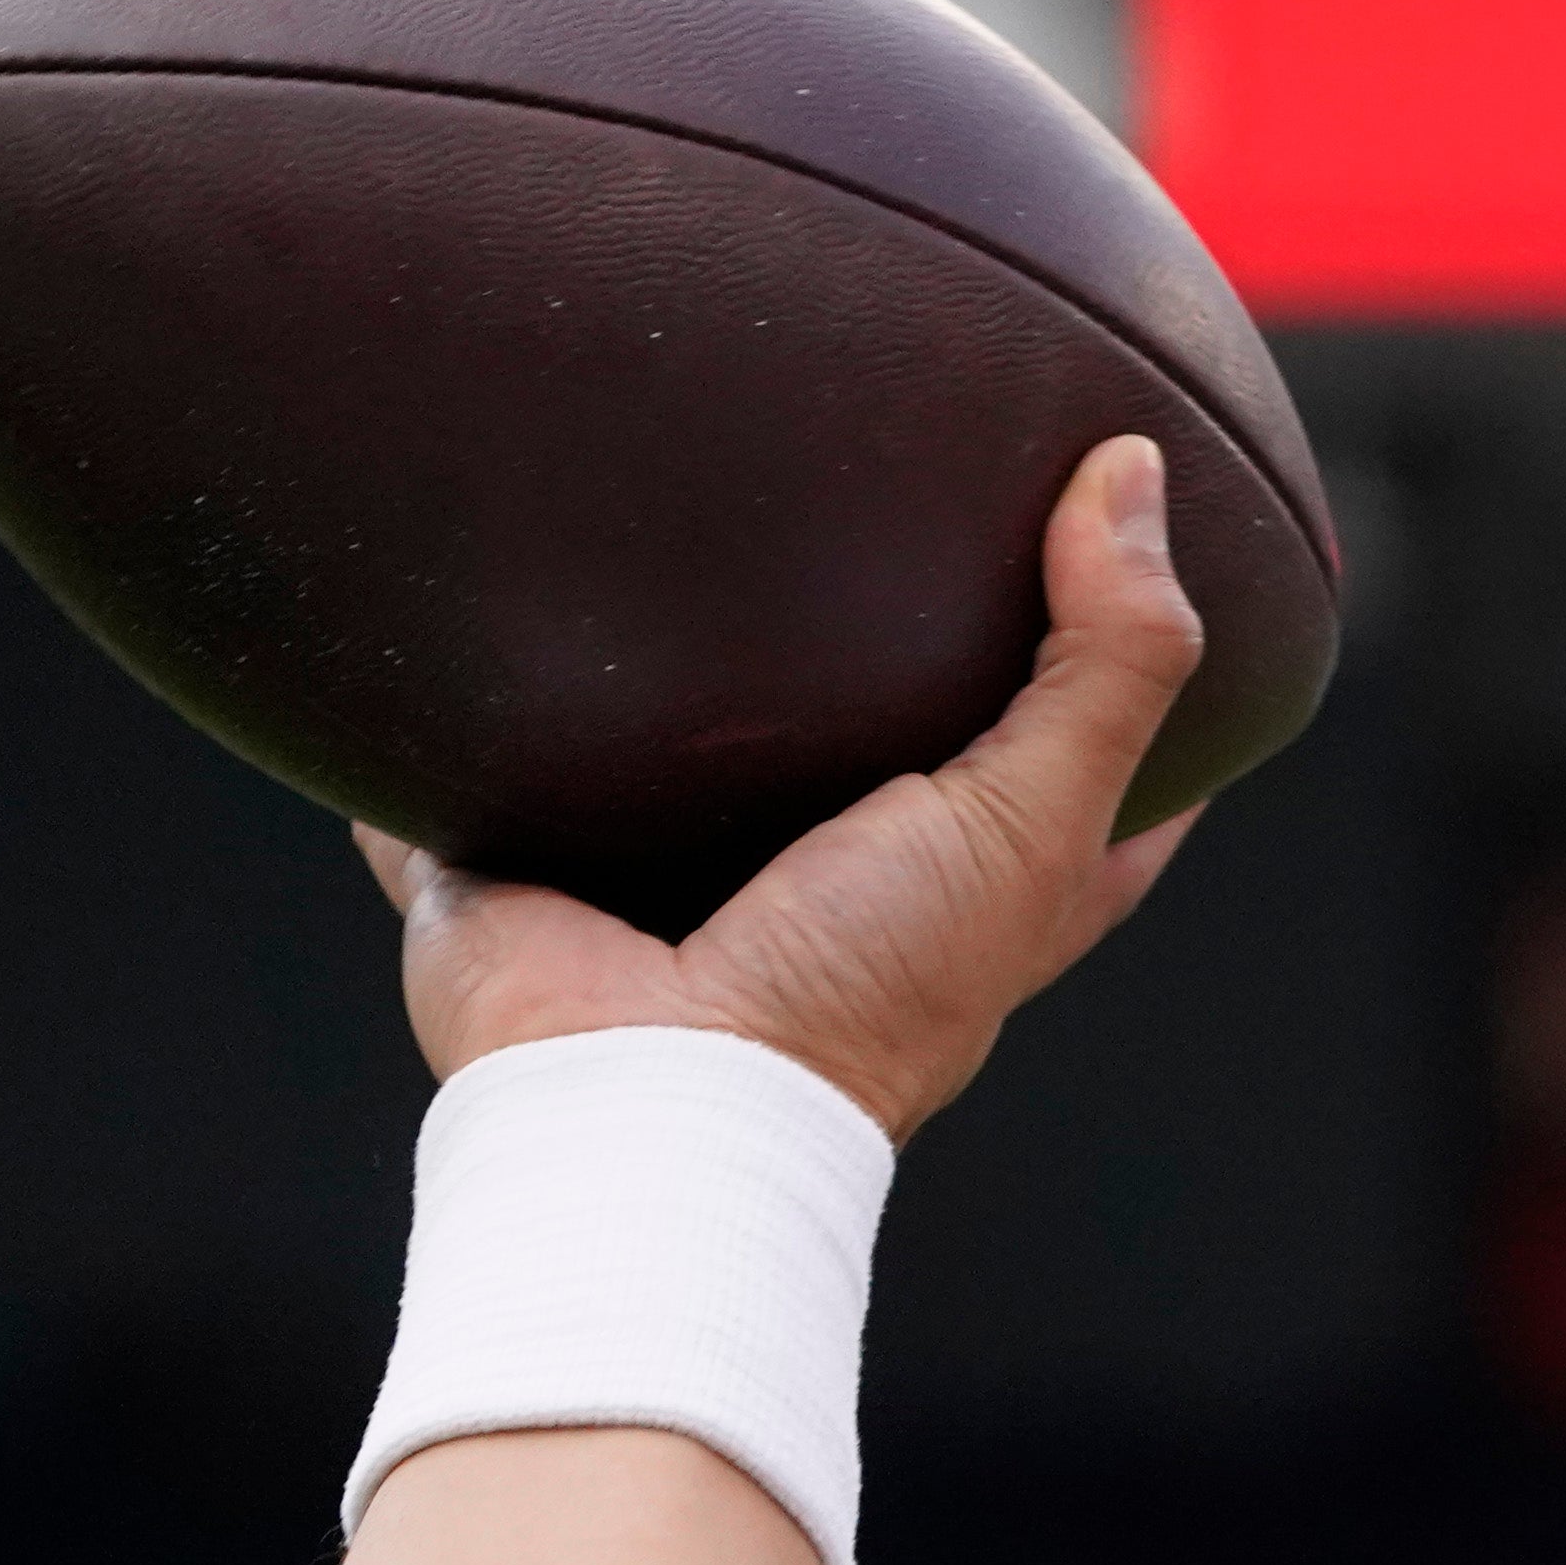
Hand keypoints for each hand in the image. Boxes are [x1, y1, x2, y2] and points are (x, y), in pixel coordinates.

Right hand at [359, 436, 1210, 1139]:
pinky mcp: (519, 867)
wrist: (650, 1091)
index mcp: (966, 887)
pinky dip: (442, 721)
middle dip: (862, 643)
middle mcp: (824, 883)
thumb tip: (1131, 474)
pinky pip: (463, 780)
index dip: (1108, 672)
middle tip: (863, 499)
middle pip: (864, 742)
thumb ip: (1111, 659)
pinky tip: (434, 611)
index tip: (1112, 556)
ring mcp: (661, 879)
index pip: (1078, 773)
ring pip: (657, 746)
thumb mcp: (1036, 816)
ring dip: (644, 665)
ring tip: (646, 505)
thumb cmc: (864, 984)